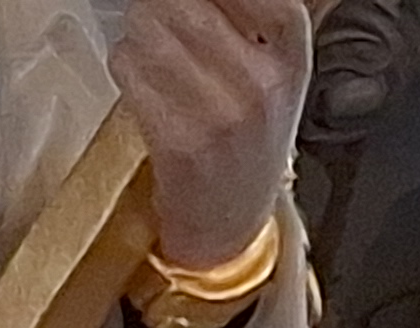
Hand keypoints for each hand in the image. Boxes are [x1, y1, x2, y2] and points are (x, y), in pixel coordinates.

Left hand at [115, 0, 310, 271]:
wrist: (232, 215)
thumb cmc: (245, 133)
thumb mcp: (271, 67)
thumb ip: (241, 14)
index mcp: (292, 54)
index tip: (199, 9)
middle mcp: (264, 82)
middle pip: (182, 1)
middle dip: (161, 7)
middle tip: (167, 29)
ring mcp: (224, 113)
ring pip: (148, 28)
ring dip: (138, 35)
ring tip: (158, 61)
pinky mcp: (182, 139)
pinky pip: (128, 67)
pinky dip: (127, 69)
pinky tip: (147, 90)